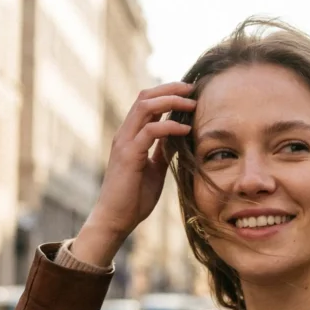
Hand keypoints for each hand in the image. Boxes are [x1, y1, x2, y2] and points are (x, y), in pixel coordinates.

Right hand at [80, 82, 196, 254]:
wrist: (116, 220)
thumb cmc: (133, 199)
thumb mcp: (154, 170)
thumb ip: (162, 152)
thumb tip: (177, 139)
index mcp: (130, 136)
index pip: (147, 103)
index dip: (167, 93)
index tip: (189, 94)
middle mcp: (125, 134)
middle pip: (145, 96)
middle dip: (171, 89)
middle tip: (193, 89)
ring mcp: (125, 143)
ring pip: (146, 107)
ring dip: (171, 101)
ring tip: (192, 104)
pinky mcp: (129, 155)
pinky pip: (151, 131)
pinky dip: (170, 126)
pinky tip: (185, 130)